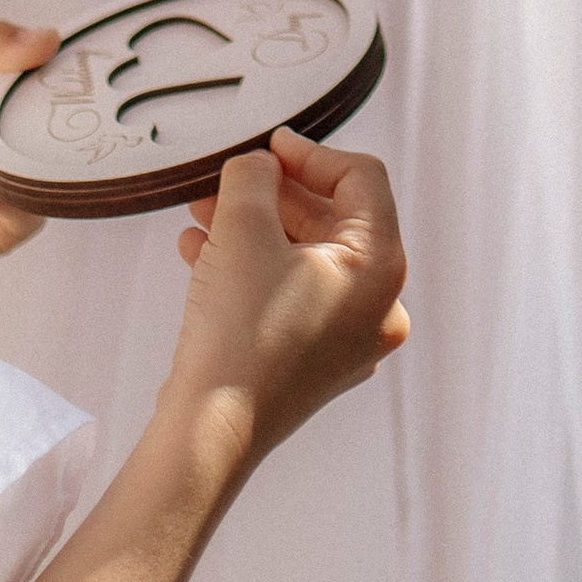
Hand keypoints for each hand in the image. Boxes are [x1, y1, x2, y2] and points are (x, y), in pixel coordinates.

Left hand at [0, 19, 58, 266]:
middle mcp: (17, 134)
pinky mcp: (2, 225)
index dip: (62, 66)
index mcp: (7, 88)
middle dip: (33, 115)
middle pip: (61, 122)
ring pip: (44, 167)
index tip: (51, 60)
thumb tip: (47, 38)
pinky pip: (24, 210)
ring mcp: (13, 179)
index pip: (56, 71)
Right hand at [169, 127, 409, 463]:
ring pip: (303, 260)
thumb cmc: (237, 332)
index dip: (311, 153)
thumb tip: (260, 166)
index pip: (362, 178)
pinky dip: (251, 269)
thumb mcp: (244, 227)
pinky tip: (199, 253)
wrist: (209, 434)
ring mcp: (347, 342)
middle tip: (226, 180)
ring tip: (201, 214)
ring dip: (253, 229)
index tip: (269, 146)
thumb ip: (255, 175)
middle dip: (271, 195)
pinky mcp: (312, 365)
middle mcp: (378, 308)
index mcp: (382, 269)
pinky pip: (289, 296)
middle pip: (332, 220)